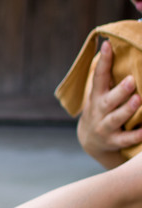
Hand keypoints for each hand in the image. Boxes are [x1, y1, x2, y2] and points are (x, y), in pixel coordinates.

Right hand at [77, 40, 141, 168]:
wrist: (91, 139)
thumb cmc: (104, 108)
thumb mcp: (102, 93)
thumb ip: (111, 74)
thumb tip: (116, 44)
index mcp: (97, 96)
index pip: (99, 77)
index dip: (103, 61)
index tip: (107, 45)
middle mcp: (99, 111)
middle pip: (108, 101)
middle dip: (119, 91)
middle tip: (131, 80)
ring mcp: (105, 127)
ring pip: (116, 119)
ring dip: (127, 110)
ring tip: (138, 100)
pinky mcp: (114, 141)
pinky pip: (126, 139)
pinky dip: (136, 135)